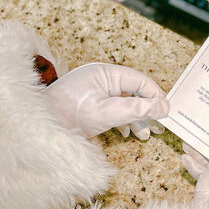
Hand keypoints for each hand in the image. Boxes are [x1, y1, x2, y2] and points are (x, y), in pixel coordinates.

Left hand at [44, 63, 168, 138]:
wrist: (42, 127)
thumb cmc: (70, 115)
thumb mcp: (108, 113)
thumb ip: (138, 110)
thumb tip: (163, 107)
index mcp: (106, 74)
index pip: (140, 82)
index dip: (155, 96)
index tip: (166, 112)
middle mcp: (102, 79)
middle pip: (134, 92)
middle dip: (148, 110)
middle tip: (159, 127)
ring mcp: (96, 92)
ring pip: (125, 102)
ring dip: (137, 119)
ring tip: (145, 134)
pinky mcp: (91, 104)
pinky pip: (114, 109)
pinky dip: (123, 121)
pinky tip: (127, 133)